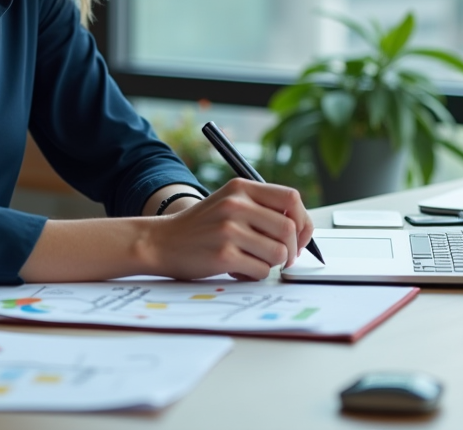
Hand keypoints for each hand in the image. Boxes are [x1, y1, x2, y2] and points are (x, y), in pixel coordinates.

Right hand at [141, 179, 314, 280]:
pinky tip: (238, 270)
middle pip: (289, 229)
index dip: (303, 220)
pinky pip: (261, 271)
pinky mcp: (224, 255)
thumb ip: (260, 208)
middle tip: (283, 258)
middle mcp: (236, 205)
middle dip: (292, 249)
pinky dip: (255, 275)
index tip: (300, 236)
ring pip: (278, 253)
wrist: (160, 242)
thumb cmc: (200, 227)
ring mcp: (229, 230)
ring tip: (253, 261)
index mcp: (241, 187)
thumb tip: (302, 229)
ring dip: (272, 264)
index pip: (291, 198)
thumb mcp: (228, 202)